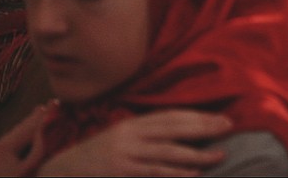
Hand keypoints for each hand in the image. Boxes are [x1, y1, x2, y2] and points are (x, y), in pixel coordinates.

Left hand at [0, 101, 50, 176]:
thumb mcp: (30, 168)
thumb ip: (37, 147)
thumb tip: (42, 130)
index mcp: (3, 148)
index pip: (27, 127)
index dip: (42, 115)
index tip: (54, 103)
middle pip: (16, 130)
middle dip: (32, 119)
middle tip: (47, 105)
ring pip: (8, 139)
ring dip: (23, 130)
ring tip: (37, 115)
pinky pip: (1, 149)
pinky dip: (13, 142)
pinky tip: (21, 137)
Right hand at [37, 110, 232, 176]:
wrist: (59, 174)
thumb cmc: (93, 161)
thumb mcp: (117, 142)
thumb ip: (143, 137)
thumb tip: (177, 136)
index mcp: (130, 125)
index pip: (170, 116)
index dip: (196, 116)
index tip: (219, 118)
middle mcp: (128, 135)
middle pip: (174, 128)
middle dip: (203, 127)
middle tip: (228, 127)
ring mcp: (124, 154)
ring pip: (169, 151)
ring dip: (198, 154)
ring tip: (219, 155)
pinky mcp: (120, 172)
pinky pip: (154, 172)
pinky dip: (177, 173)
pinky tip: (194, 174)